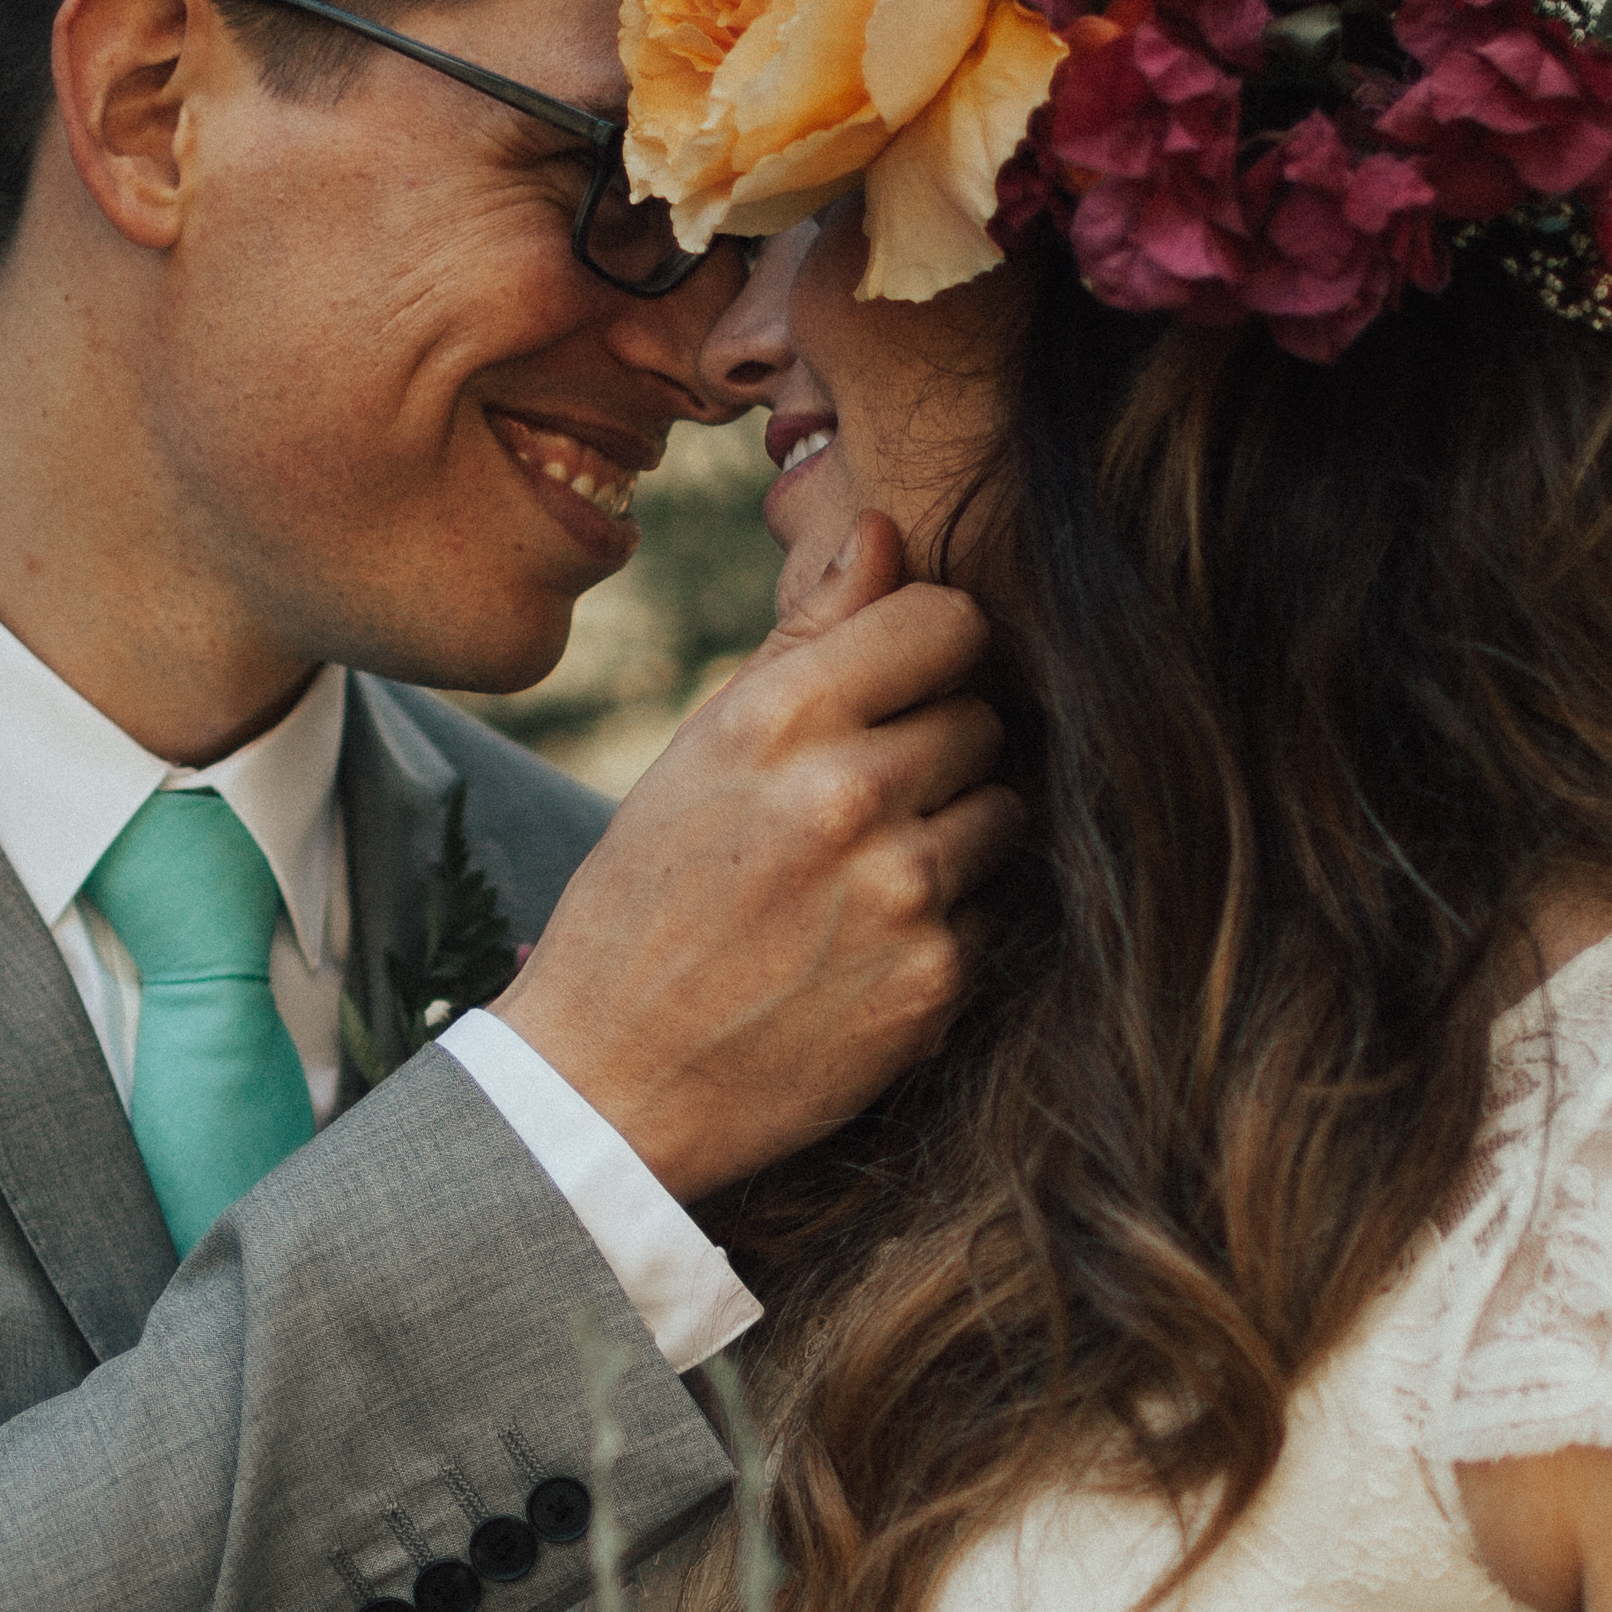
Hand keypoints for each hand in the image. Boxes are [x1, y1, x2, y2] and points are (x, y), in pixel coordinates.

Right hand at [494, 515, 1022, 1204]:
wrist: (610, 1083)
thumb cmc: (645, 902)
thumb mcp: (699, 753)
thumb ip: (804, 639)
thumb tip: (885, 529)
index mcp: (778, 717)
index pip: (947, 620)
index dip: (931, 650)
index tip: (903, 687)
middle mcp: (847, 794)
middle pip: (981, 717)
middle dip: (936, 750)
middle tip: (861, 805)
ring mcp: (900, 892)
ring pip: (1001, 812)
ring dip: (952, 836)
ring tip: (861, 879)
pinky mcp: (933, 982)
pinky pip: (988, 912)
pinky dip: (941, 929)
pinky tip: (860, 953)